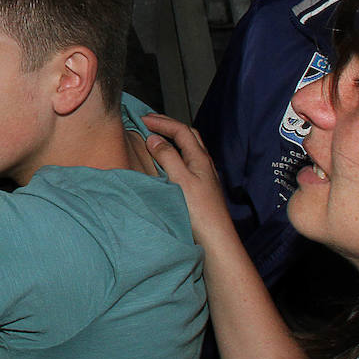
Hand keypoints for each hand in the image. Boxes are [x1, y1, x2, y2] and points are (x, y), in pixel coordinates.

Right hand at [142, 113, 232, 246]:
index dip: (162, 122)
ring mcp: (204, 176)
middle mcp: (204, 164)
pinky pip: (187, 162)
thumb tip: (153, 139)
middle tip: (150, 122)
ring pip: (189, 149)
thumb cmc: (199, 211)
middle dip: (169, 125)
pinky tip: (167, 165)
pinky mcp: (201, 189)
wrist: (215, 239)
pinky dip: (175, 155)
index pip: (181, 130)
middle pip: (188, 135)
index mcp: (200, 158)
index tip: (143, 119)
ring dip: (173, 139)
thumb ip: (167, 156)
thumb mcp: (179, 179)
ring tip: (156, 139)